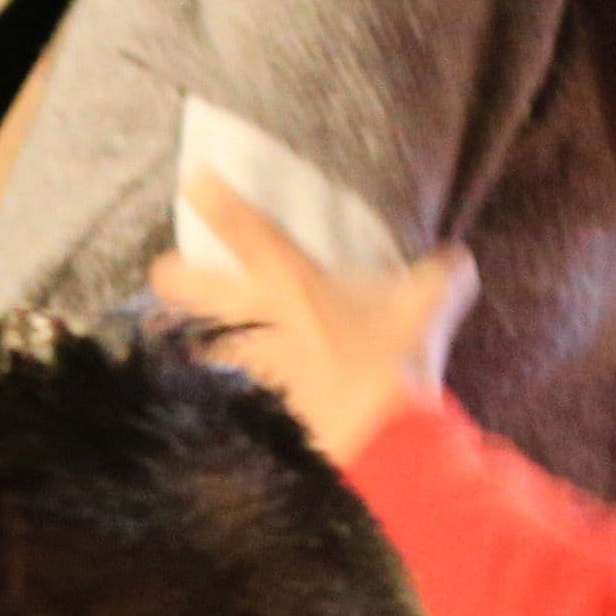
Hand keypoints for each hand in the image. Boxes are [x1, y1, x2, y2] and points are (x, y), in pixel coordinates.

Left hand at [149, 171, 479, 459]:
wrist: (381, 434)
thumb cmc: (398, 359)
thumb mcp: (432, 303)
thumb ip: (441, 277)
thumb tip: (456, 262)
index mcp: (298, 287)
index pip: (252, 236)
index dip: (222, 206)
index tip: (194, 181)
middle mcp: (268, 323)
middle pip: (208, 295)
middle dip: (179, 281)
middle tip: (159, 272)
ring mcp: (262, 367)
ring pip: (217, 347)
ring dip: (202, 343)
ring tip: (188, 342)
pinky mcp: (268, 407)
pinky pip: (244, 394)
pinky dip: (235, 394)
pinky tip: (225, 398)